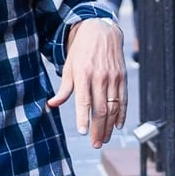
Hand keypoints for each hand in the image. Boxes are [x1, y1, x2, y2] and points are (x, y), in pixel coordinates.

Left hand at [47, 18, 125, 147]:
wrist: (101, 32)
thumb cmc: (81, 51)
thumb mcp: (68, 66)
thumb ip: (63, 88)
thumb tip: (51, 105)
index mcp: (83, 74)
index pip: (84, 100)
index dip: (83, 118)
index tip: (82, 133)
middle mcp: (99, 77)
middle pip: (100, 108)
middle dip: (97, 128)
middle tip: (95, 144)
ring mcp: (113, 78)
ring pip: (113, 107)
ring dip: (109, 126)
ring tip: (104, 139)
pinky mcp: (122, 78)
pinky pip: (123, 99)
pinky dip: (121, 114)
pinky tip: (117, 126)